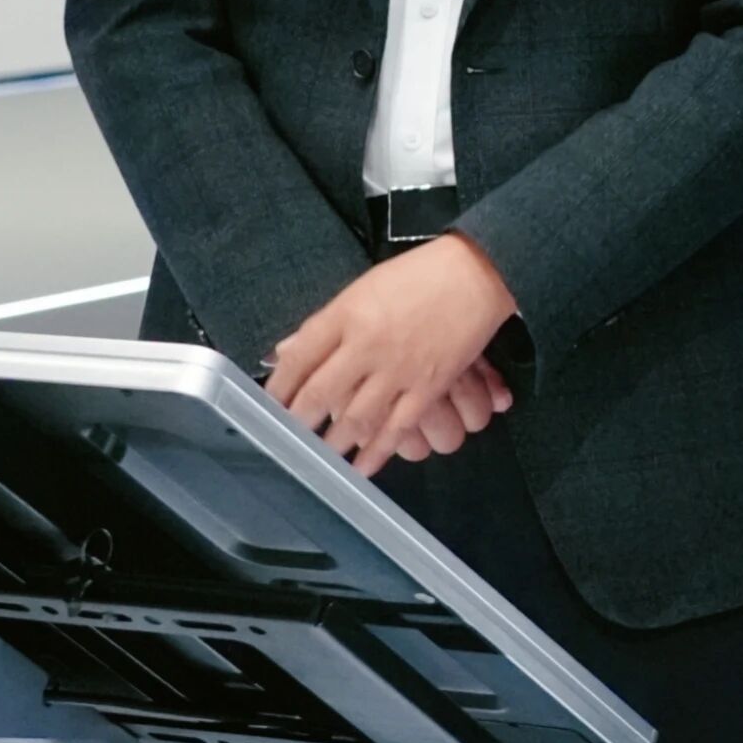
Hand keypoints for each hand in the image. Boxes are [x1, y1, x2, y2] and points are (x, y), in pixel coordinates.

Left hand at [268, 233, 521, 474]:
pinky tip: (361, 468)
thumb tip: (287, 351)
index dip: (278, 387)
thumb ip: (327, 324)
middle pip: (321, 392)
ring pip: (356, 417)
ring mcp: (398, 369)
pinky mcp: (428, 386)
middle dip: (298, 422)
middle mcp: (367, 344)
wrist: (476, 274)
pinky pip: (397, 427)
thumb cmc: (418, 276)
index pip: (299, 357)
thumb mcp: (362, 288)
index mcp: (346, 314)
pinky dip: (377, 452)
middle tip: (284, 441)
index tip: (266, 407)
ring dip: (332, 443)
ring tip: (317, 459)